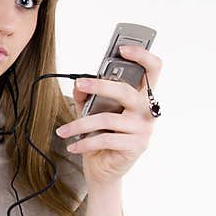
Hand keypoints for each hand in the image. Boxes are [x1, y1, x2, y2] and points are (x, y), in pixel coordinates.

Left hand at [55, 44, 162, 186]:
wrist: (104, 168)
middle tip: (80, 84)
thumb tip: (78, 82)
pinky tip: (73, 145)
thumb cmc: (101, 135)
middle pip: (126, 91)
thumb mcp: (92, 111)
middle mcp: (147, 110)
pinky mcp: (137, 146)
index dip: (142, 55)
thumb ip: (86, 95)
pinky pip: (105, 139)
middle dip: (100, 85)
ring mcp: (144, 129)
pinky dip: (84, 142)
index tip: (122, 48)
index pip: (153, 70)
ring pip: (107, 119)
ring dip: (79, 124)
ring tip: (63, 131)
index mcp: (140, 96)